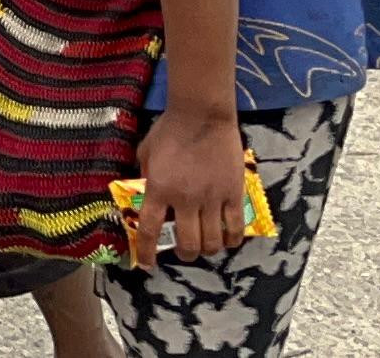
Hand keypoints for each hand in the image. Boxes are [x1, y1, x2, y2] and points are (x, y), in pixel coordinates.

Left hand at [129, 106, 252, 268]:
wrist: (202, 114)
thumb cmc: (170, 129)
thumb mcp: (145, 151)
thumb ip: (144, 175)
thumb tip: (144, 192)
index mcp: (158, 189)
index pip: (149, 230)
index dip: (146, 252)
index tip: (147, 265)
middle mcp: (184, 199)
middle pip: (187, 243)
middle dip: (185, 254)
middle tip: (184, 251)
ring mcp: (211, 198)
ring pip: (212, 241)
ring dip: (208, 250)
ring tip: (206, 246)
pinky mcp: (233, 193)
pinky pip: (235, 227)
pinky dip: (231, 239)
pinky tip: (228, 240)